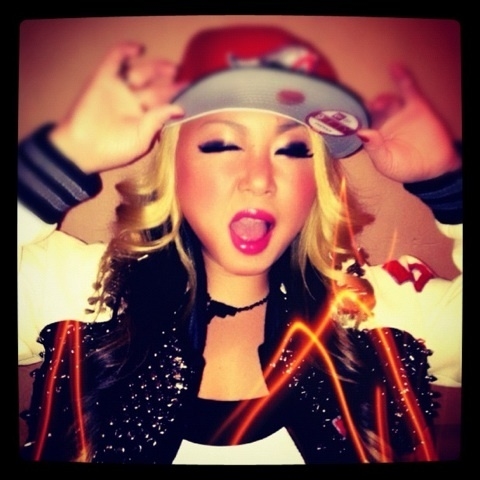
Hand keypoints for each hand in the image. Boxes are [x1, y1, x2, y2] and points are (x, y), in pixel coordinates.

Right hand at [49, 42, 185, 173]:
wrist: (82, 149)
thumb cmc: (112, 150)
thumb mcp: (142, 138)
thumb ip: (159, 120)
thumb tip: (180, 109)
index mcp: (144, 119)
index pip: (163, 102)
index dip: (176, 95)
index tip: (190, 90)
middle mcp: (132, 103)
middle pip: (154, 85)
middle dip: (168, 80)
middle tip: (182, 75)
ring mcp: (118, 90)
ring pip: (139, 72)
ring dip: (155, 67)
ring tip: (170, 68)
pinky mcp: (103, 79)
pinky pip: (115, 60)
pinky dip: (125, 51)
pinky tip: (139, 49)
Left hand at [356, 64, 460, 182]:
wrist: (434, 167)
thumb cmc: (406, 168)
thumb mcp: (386, 162)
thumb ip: (374, 148)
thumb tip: (361, 132)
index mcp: (372, 139)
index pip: (357, 126)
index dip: (349, 121)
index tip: (339, 117)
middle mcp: (383, 125)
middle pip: (369, 111)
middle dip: (362, 108)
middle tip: (358, 108)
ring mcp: (399, 115)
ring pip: (386, 101)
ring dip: (380, 99)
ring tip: (377, 104)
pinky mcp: (415, 107)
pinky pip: (407, 89)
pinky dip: (401, 78)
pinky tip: (394, 67)